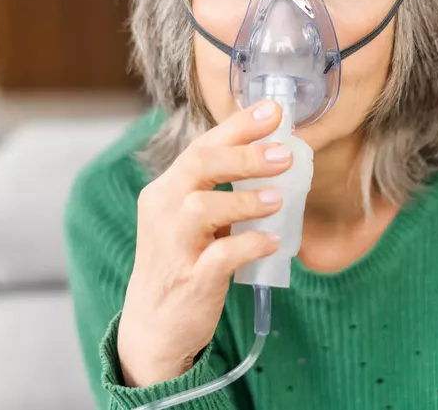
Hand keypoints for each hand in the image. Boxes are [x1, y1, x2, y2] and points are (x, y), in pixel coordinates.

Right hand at [118, 100, 291, 386]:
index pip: (200, 147)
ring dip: (245, 200)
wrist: (153, 327)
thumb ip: (217, 190)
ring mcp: (174, 247)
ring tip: (279, 199)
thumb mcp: (188, 220)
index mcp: (165, 191)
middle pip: (198, 167)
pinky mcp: (190, 281)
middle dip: (244, 155)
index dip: (238, 127)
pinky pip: (220, 257)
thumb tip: (271, 157)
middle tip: (285, 154)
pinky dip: (249, 245)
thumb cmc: (180, 263)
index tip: (274, 111)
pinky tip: (273, 241)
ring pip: (202, 208)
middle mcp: (163, 212)